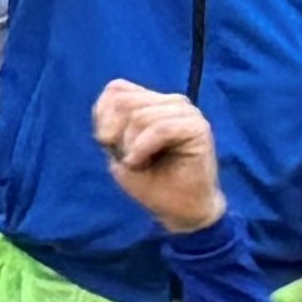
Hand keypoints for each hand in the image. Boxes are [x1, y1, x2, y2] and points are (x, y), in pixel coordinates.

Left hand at [91, 78, 222, 234]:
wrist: (179, 211)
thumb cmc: (150, 182)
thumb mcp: (117, 150)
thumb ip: (110, 123)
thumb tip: (107, 107)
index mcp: (153, 101)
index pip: (116, 90)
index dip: (103, 119)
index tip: (111, 146)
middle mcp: (172, 101)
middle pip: (124, 102)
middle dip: (115, 136)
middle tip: (128, 159)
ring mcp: (187, 112)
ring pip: (139, 117)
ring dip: (130, 148)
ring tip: (141, 163)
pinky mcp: (198, 128)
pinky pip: (160, 129)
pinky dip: (142, 150)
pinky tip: (143, 164)